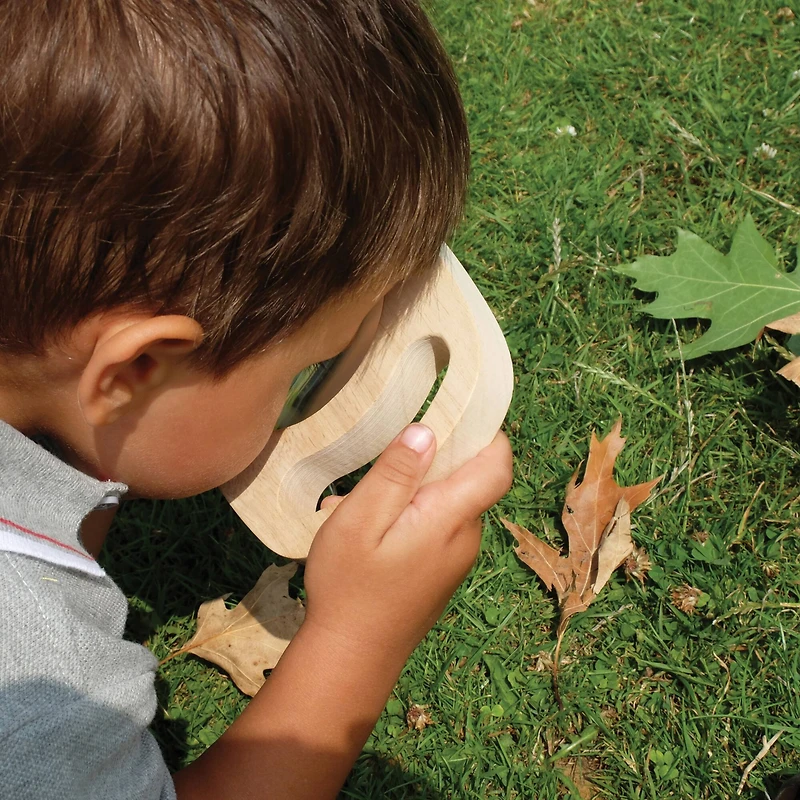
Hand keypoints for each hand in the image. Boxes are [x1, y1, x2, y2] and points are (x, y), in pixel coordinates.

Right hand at [302, 424, 512, 662]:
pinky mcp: (443, 572)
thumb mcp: (360, 521)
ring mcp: (456, 559)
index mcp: (451, 518)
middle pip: (470, 480)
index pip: (496, 466)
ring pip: (448, 503)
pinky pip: (438, 527)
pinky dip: (412, 515)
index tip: (458, 409)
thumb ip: (396, 474)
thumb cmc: (350, 586)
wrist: (351, 658)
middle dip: (433, 462)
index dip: (488, 433)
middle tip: (382, 467)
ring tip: (364, 505)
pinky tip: (372, 530)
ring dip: (415, 491)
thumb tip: (428, 431)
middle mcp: (466, 537)